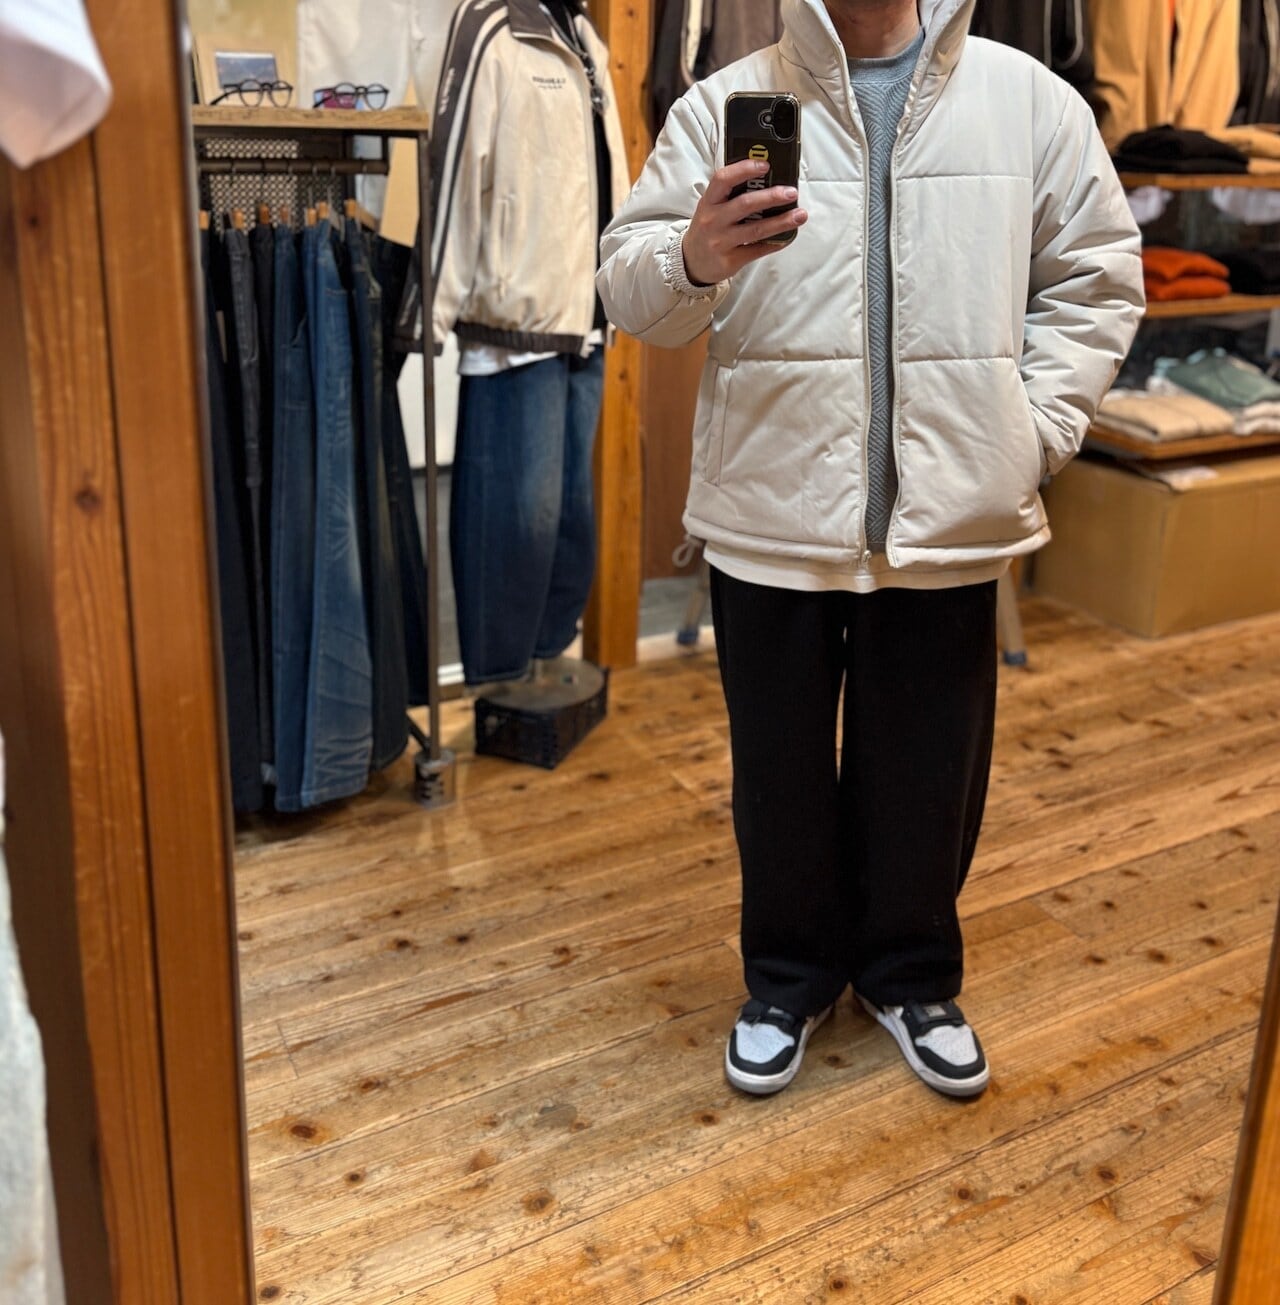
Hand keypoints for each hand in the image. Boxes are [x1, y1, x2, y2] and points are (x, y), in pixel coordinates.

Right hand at [682, 159, 807, 285]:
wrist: (692, 262)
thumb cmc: (708, 228)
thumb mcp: (711, 207)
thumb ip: (731, 194)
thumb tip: (766, 179)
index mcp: (709, 201)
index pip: (723, 179)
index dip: (744, 169)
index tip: (765, 165)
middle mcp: (713, 220)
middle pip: (745, 204)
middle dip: (771, 197)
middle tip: (792, 192)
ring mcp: (721, 242)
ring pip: (756, 230)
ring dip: (781, 222)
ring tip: (800, 215)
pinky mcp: (730, 260)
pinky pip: (757, 250)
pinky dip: (775, 243)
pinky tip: (788, 237)